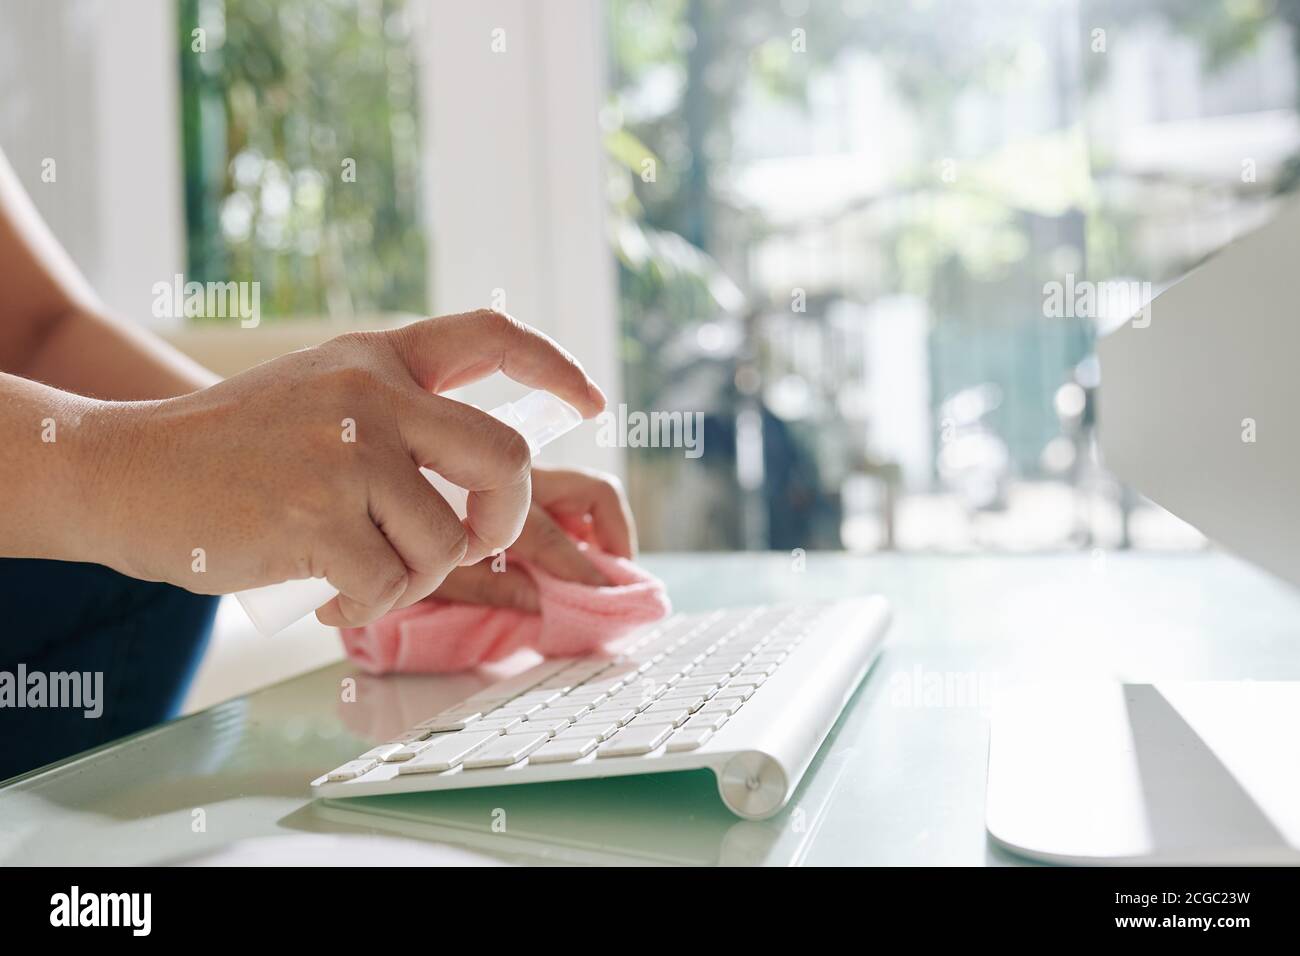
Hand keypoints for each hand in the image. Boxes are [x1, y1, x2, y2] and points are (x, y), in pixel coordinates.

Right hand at [81, 310, 604, 626]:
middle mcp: (371, 396)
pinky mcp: (318, 516)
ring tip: (360, 573)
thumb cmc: (229, 449)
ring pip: (447, 540)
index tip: (592, 402)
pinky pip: (392, 584)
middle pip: (506, 457)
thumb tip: (488, 478)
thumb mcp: (318, 395)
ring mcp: (347, 453)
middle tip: (477, 537)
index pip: (490, 337)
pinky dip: (369, 606)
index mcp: (376, 360)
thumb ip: (396, 415)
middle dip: (508, 515)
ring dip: (414, 575)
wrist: (125, 472)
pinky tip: (329, 597)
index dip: (555, 366)